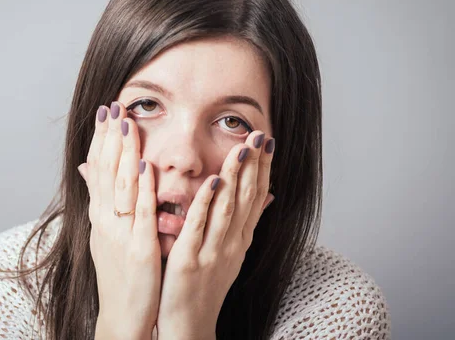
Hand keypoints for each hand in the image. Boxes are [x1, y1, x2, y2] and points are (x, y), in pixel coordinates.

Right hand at [79, 102, 160, 339]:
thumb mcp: (106, 236)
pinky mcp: (138, 250)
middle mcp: (106, 221)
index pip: (98, 171)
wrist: (123, 317)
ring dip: (124, 154)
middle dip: (109, 138)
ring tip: (127, 125)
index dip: (101, 141)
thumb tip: (89, 172)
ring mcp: (120, 234)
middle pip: (106, 172)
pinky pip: (141, 215)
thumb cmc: (120, 275)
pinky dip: (142, 190)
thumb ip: (102, 203)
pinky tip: (145, 166)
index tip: (106, 113)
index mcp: (101, 217)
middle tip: (113, 107)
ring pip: (121, 187)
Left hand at [156, 130, 274, 338]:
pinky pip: (199, 227)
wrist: (189, 327)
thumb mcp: (229, 255)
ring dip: (236, 176)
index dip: (263, 169)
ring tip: (243, 148)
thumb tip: (265, 198)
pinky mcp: (189, 261)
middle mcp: (232, 244)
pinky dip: (207, 202)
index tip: (266, 141)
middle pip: (246, 198)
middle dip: (254, 165)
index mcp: (240, 240)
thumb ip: (242, 224)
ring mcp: (212, 252)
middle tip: (260, 134)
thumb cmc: (205, 287)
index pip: (256, 197)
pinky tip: (213, 180)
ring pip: (227, 207)